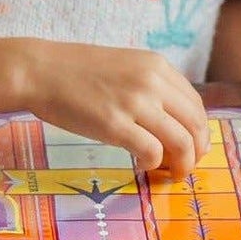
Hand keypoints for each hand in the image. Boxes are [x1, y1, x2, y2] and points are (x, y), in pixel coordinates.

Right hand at [15, 39, 208, 176]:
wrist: (40, 70)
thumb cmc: (78, 72)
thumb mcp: (126, 67)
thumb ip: (150, 87)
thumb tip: (172, 121)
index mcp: (157, 66)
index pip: (196, 103)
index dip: (200, 130)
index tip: (194, 146)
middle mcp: (152, 82)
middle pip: (195, 124)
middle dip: (198, 151)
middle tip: (188, 166)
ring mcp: (135, 102)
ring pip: (181, 141)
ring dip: (183, 164)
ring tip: (172, 173)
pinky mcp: (114, 124)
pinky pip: (151, 151)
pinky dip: (153, 163)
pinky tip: (142, 165)